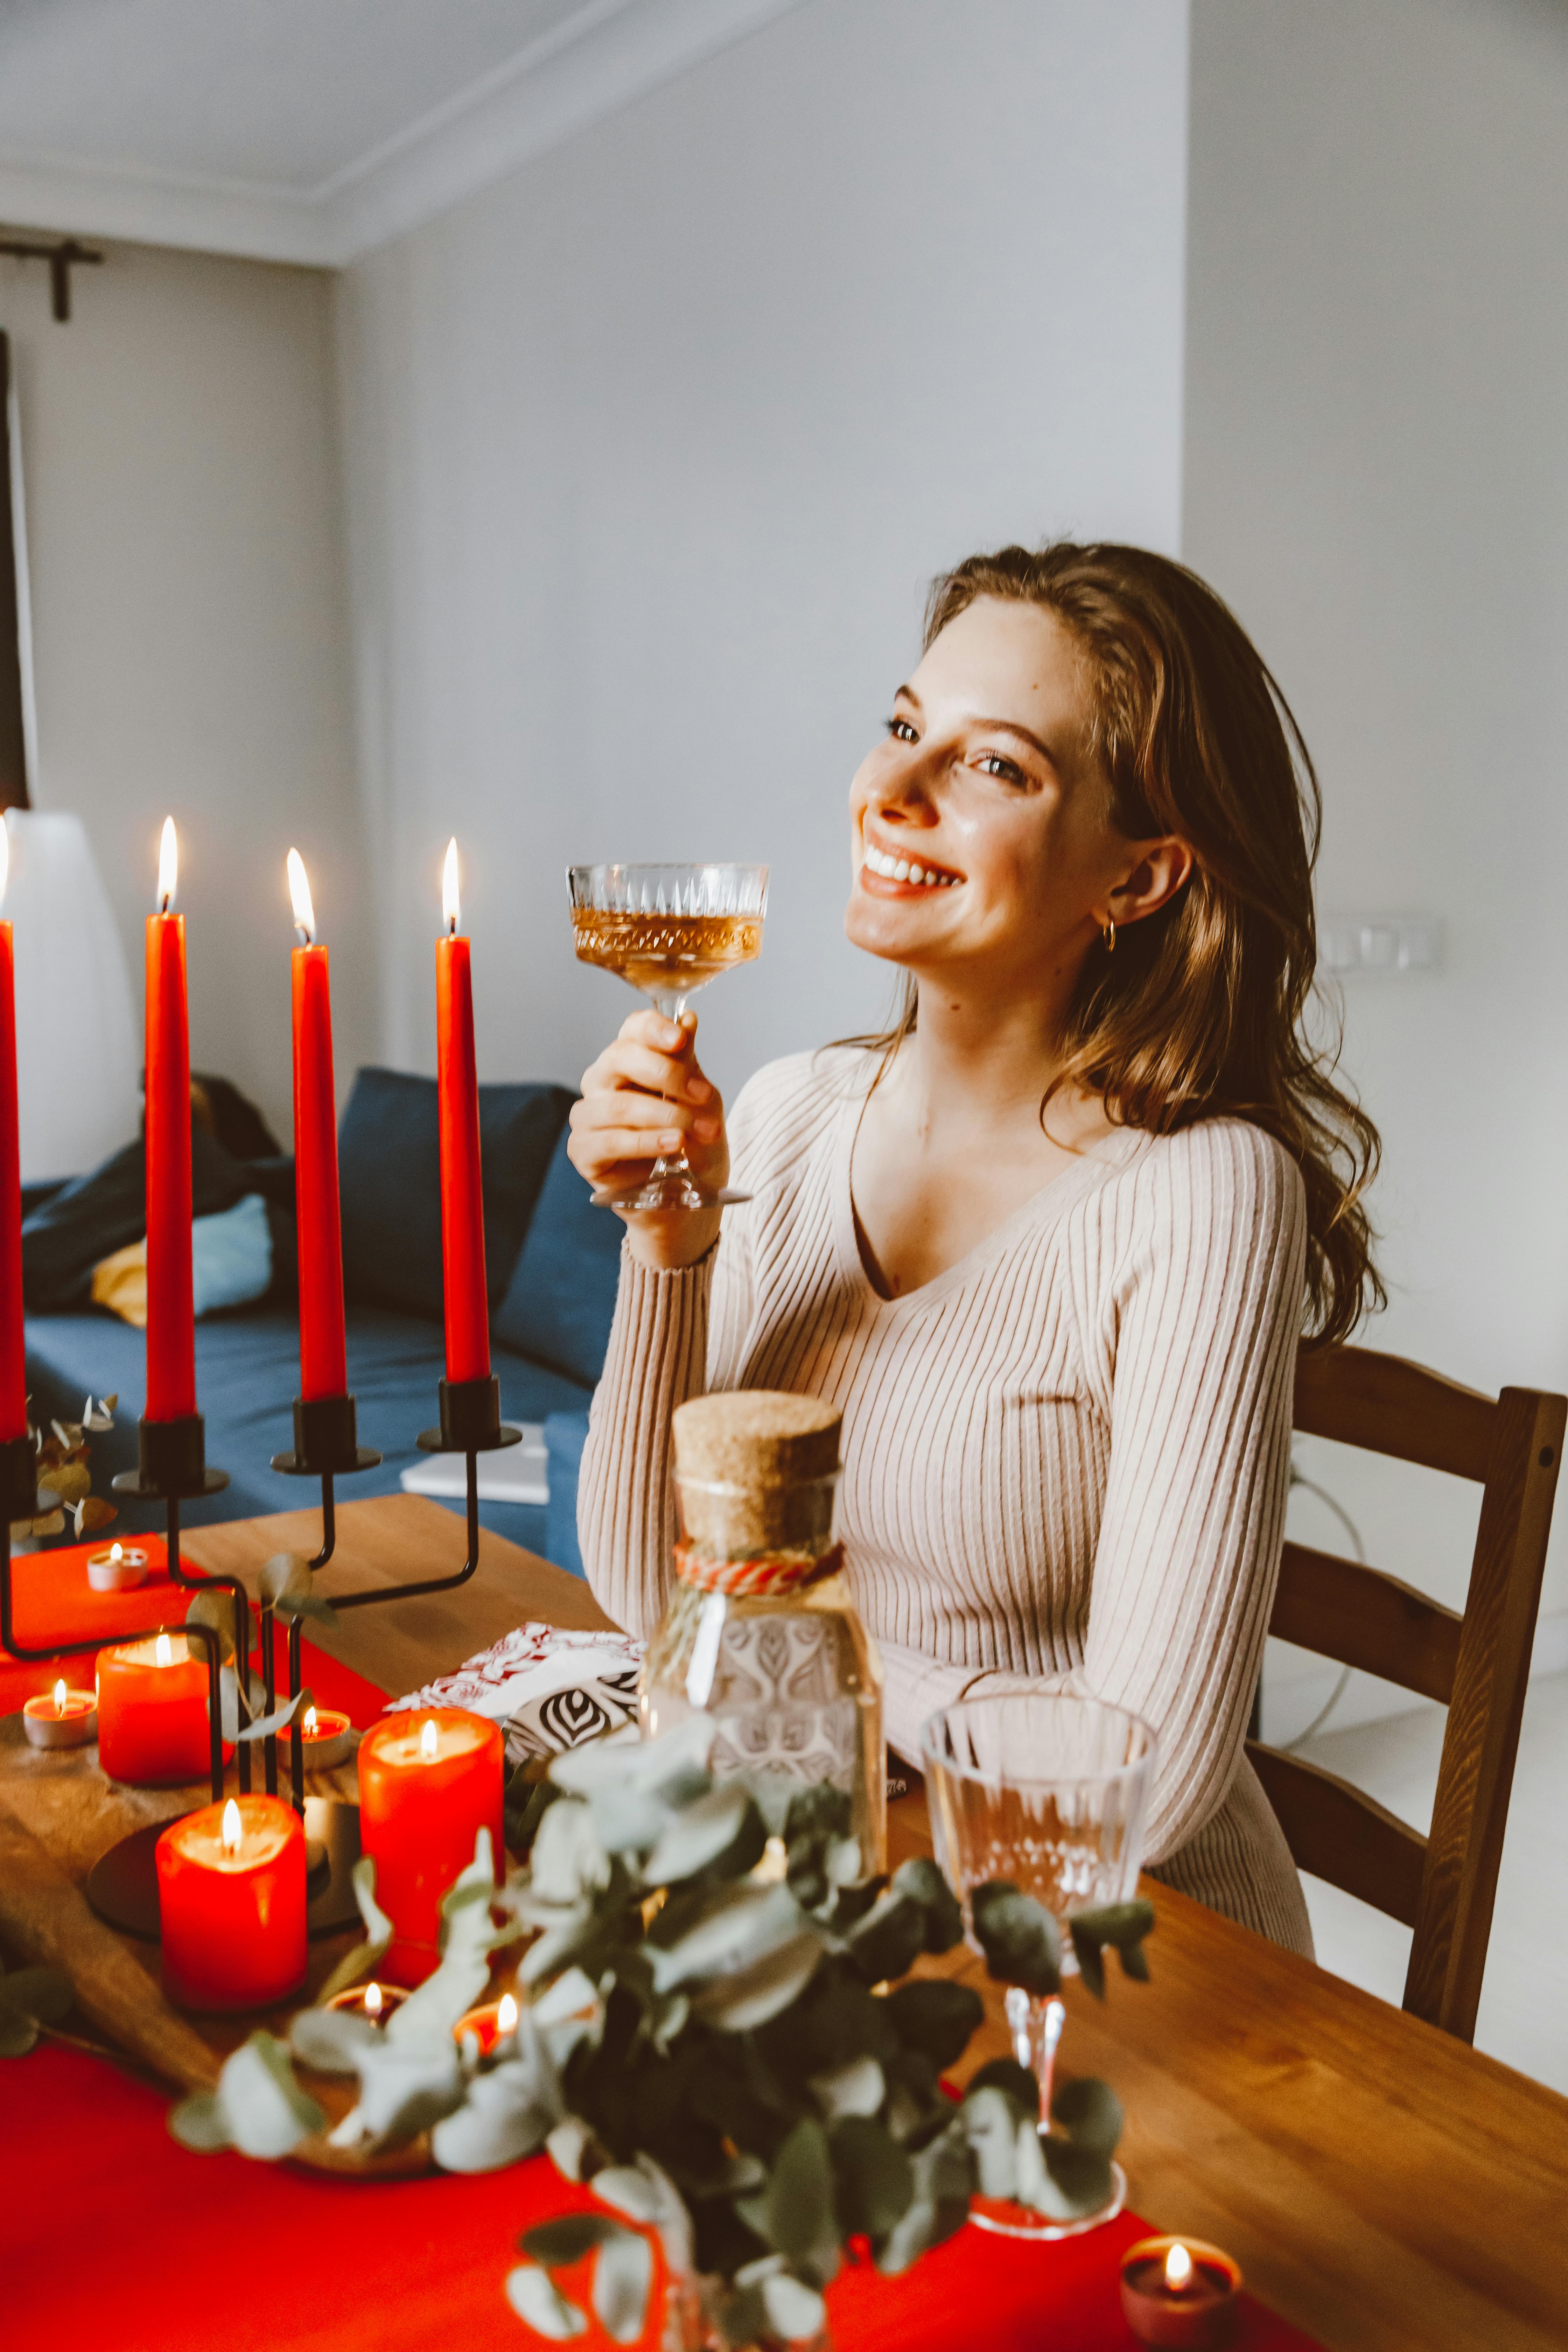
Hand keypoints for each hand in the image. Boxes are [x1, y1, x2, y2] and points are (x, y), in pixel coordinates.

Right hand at [567, 1010, 725, 1267]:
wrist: (688, 1200)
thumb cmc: (693, 1145)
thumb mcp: (703, 1101)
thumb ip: (688, 1063)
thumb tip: (687, 1019)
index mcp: (631, 1059)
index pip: (632, 1029)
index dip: (653, 1029)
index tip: (679, 1038)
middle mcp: (603, 1081)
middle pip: (621, 1058)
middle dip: (667, 1075)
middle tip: (703, 1095)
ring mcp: (589, 1116)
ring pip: (618, 1104)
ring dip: (665, 1116)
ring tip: (695, 1132)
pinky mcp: (583, 1151)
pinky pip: (608, 1141)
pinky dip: (645, 1142)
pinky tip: (672, 1145)